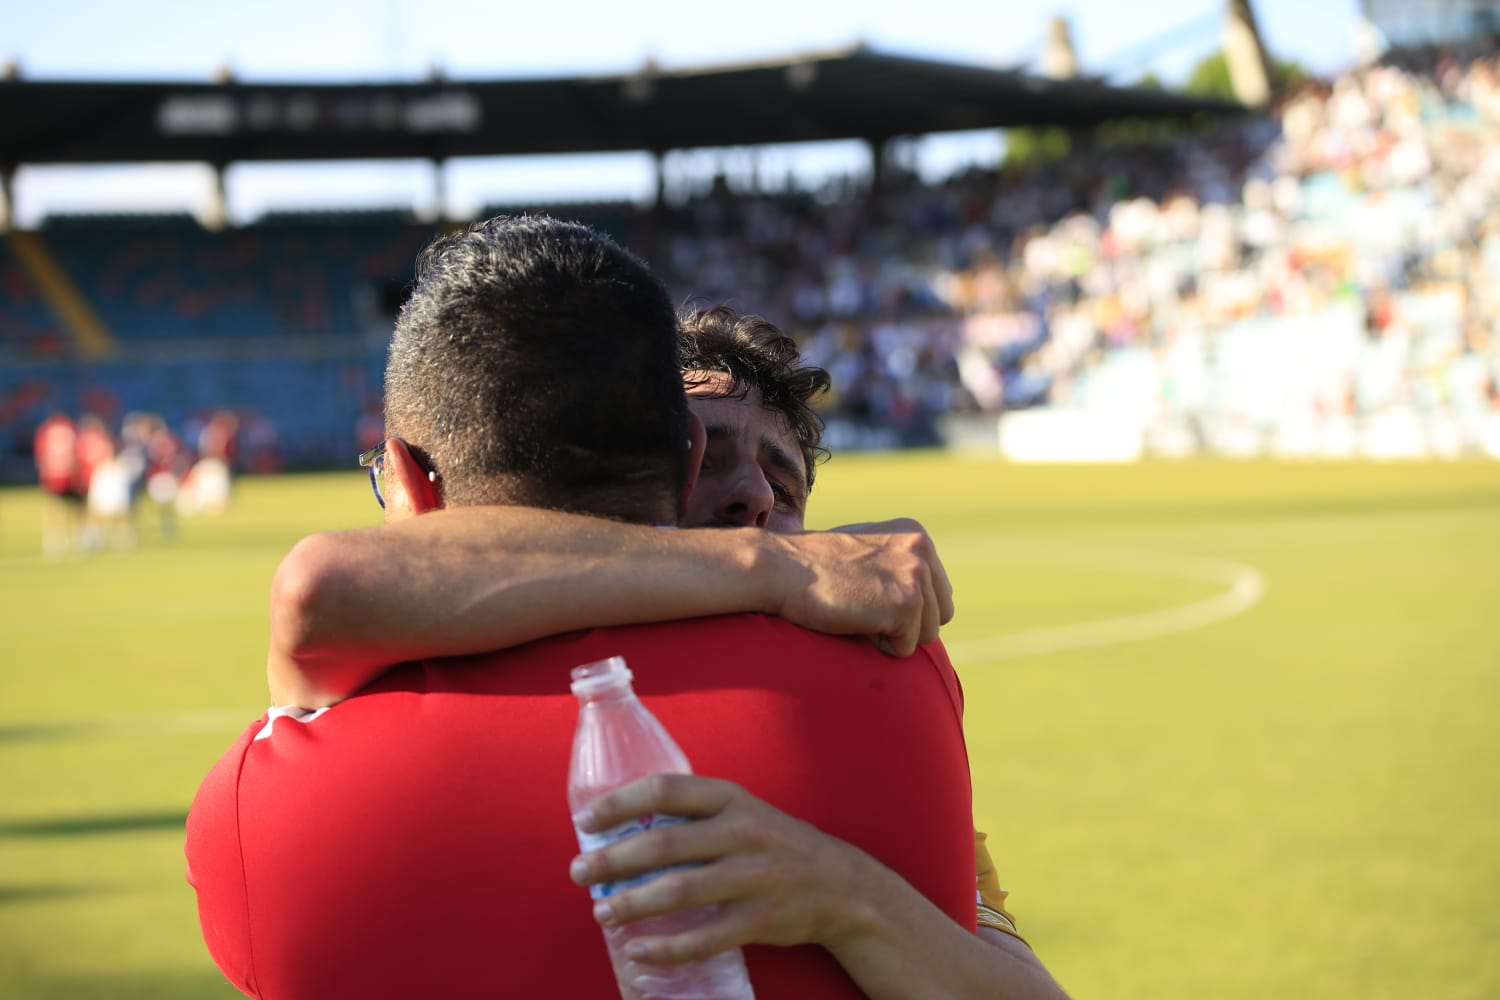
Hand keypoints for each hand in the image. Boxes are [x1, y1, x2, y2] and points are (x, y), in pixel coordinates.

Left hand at [569, 774, 877, 963]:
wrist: (840, 884)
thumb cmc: (775, 844)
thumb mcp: (742, 811)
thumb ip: (694, 815)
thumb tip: (623, 830)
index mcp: (731, 798)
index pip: (666, 789)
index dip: (619, 803)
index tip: (585, 820)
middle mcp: (742, 831)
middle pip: (663, 842)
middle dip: (612, 859)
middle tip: (580, 872)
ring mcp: (753, 876)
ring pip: (679, 890)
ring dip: (631, 903)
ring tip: (601, 912)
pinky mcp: (760, 918)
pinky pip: (704, 938)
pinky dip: (666, 947)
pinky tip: (637, 949)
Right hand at [766, 518, 954, 656]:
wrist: (780, 568)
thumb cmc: (811, 566)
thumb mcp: (865, 553)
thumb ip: (895, 564)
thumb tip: (918, 594)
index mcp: (915, 534)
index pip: (939, 592)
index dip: (905, 608)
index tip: (868, 597)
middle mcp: (922, 549)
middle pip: (940, 614)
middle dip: (907, 624)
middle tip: (864, 608)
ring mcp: (917, 574)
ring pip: (927, 634)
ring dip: (892, 635)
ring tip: (857, 611)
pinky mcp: (907, 603)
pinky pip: (905, 649)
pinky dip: (878, 646)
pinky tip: (853, 620)